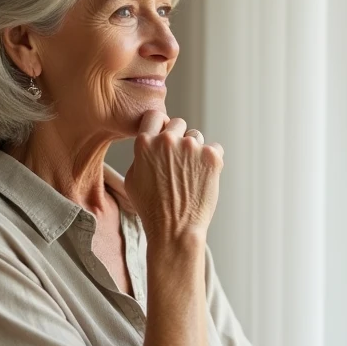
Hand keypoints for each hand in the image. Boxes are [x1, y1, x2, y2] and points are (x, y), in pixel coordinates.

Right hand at [123, 110, 223, 242]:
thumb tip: (149, 141)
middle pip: (177, 123)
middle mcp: (168, 140)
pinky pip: (215, 149)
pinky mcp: (212, 157)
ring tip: (189, 175)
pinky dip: (211, 161)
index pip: (155, 115)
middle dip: (178, 139)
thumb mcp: (131, 179)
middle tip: (178, 163)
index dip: (160, 125)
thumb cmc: (151, 208)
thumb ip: (140, 155)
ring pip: (196, 137)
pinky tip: (202, 179)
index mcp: (145, 143)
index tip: (163, 136)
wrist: (175, 230)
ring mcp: (192, 147)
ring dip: (194, 151)